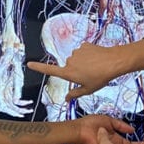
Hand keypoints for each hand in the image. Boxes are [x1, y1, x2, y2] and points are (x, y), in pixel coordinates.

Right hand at [0, 43, 33, 116]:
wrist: (8, 42)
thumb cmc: (10, 52)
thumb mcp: (16, 68)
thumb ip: (16, 85)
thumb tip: (17, 99)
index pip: (1, 103)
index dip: (10, 111)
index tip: (18, 114)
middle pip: (5, 105)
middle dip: (15, 111)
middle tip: (26, 113)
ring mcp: (1, 85)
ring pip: (8, 102)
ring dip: (18, 107)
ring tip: (28, 109)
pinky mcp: (6, 84)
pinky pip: (11, 96)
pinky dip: (19, 100)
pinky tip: (27, 101)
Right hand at [27, 42, 141, 100]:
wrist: (113, 61)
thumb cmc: (101, 77)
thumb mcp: (88, 89)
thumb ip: (75, 94)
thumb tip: (66, 99)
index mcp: (69, 73)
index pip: (50, 70)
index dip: (39, 67)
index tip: (29, 63)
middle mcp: (69, 61)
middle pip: (69, 66)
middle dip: (76, 70)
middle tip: (90, 74)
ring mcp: (76, 52)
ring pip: (76, 58)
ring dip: (83, 62)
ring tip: (95, 66)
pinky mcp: (83, 45)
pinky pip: (83, 51)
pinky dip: (88, 54)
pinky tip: (96, 58)